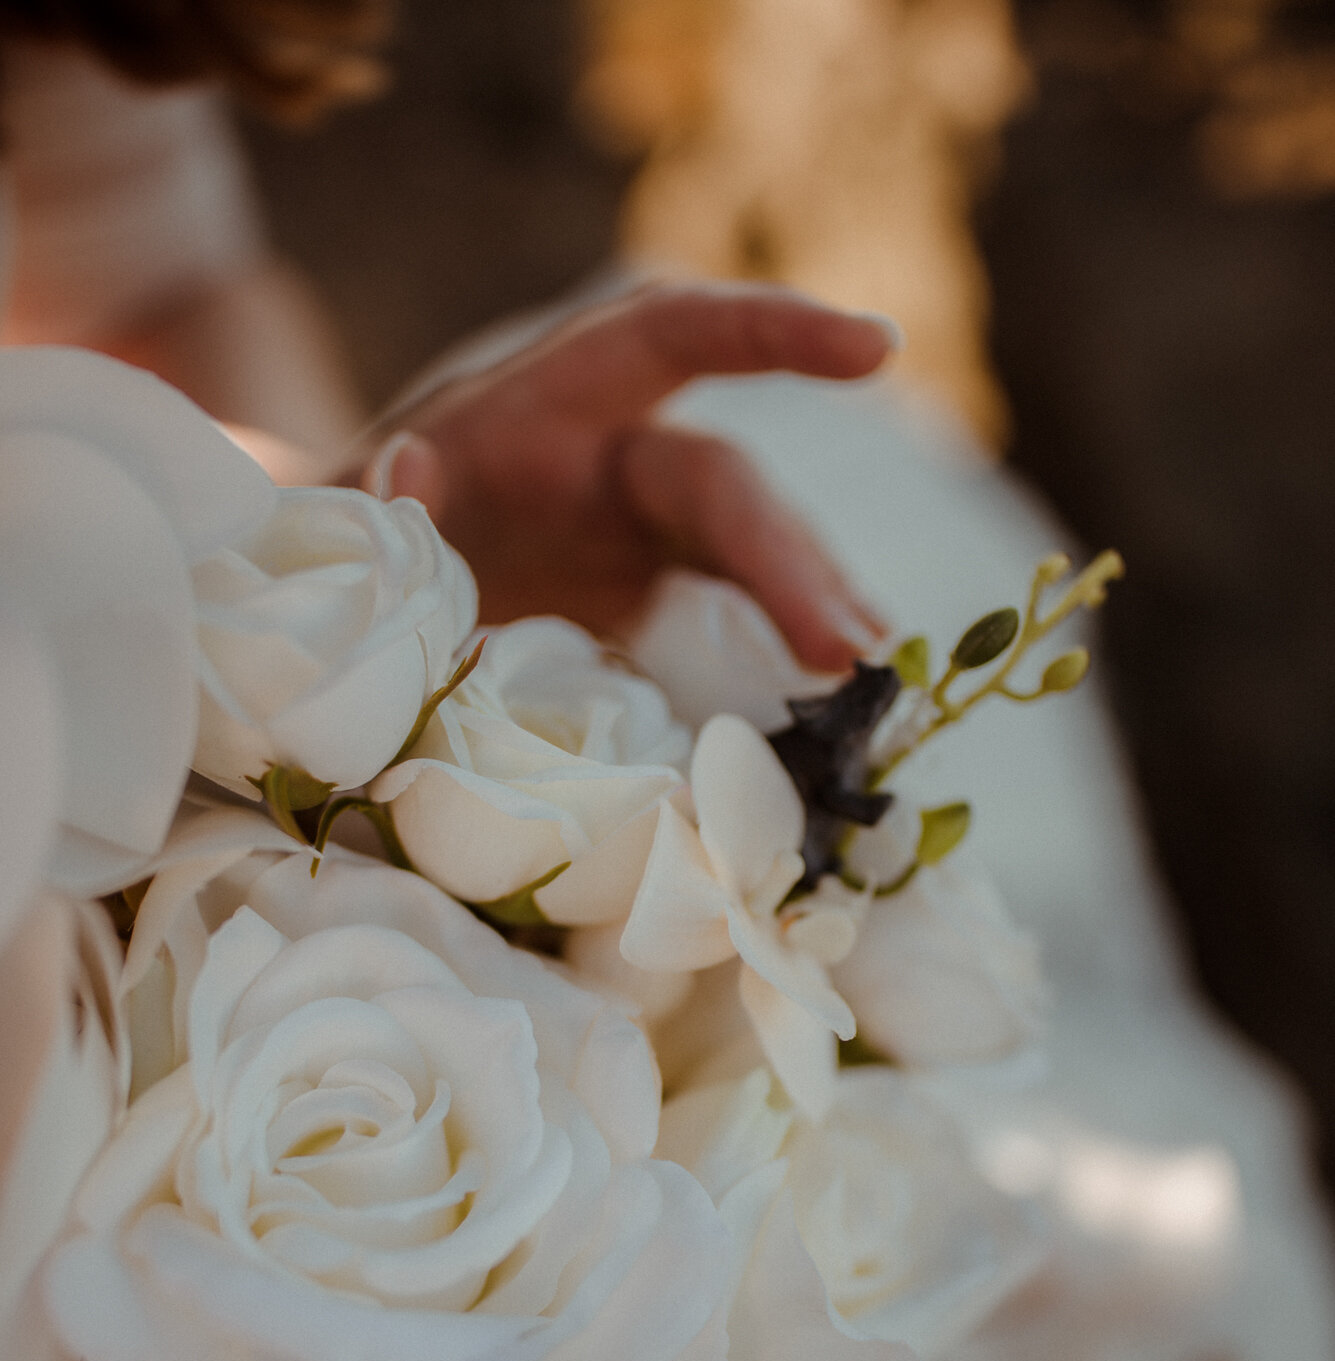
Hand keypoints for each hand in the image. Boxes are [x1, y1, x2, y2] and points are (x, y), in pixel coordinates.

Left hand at [362, 283, 894, 672]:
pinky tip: (842, 699)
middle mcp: (617, 461)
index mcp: (552, 405)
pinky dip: (785, 653)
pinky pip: (734, 622)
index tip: (871, 350)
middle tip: (845, 650)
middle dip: (790, 562)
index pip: (673, 336)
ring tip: (866, 679)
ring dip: (811, 613)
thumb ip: (375, 496)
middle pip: (727, 491)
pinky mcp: (655, 611)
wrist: (353, 595)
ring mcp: (645, 542)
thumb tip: (409, 468)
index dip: (769, 333)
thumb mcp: (346, 506)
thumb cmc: (359, 536)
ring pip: (752, 559)